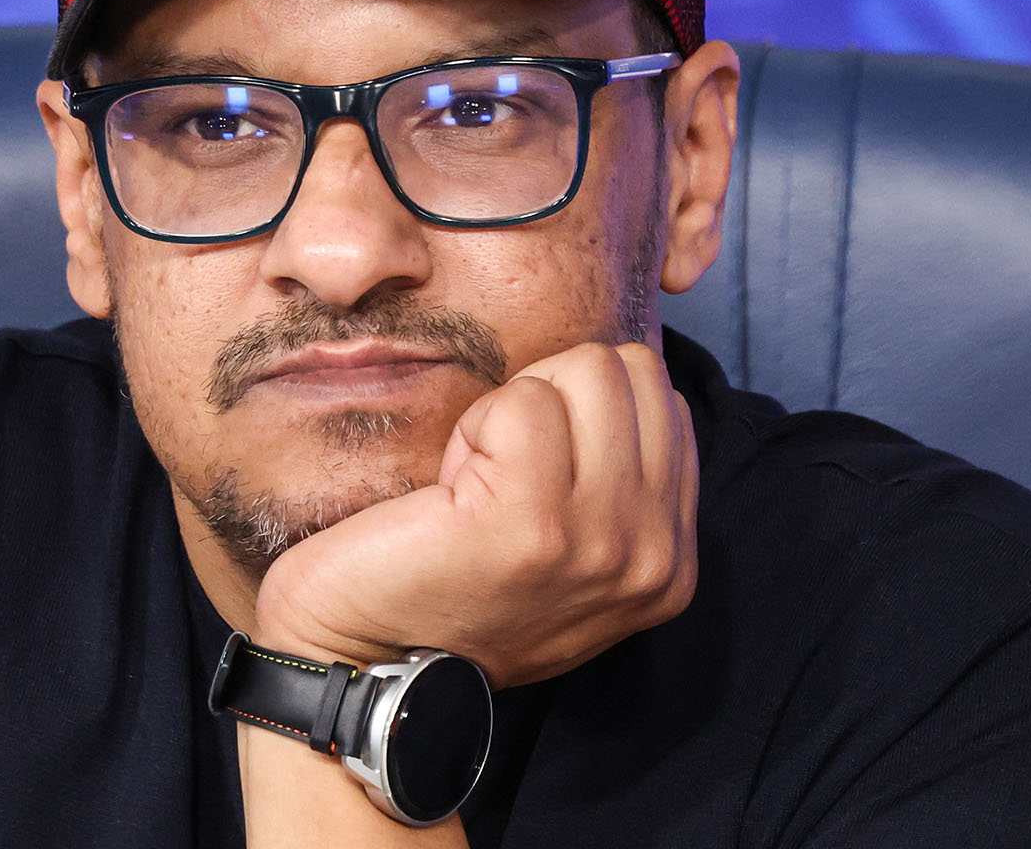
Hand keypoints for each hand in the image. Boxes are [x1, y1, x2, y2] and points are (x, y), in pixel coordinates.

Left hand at [251, 342, 698, 689]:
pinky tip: (450, 491)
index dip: (581, 409)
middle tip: (500, 473)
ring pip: (587, 372)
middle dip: (555, 396)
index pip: (663, 399)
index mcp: (670, 560)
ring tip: (477, 484)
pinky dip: (475, 426)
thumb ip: (616, 478)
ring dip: (513, 410)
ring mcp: (601, 540)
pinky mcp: (530, 521)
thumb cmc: (446, 584)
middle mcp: (653, 555)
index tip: (530, 476)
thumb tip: (616, 374)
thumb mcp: (572, 546)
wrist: (360, 658)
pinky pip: (523, 401)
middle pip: (633, 372)